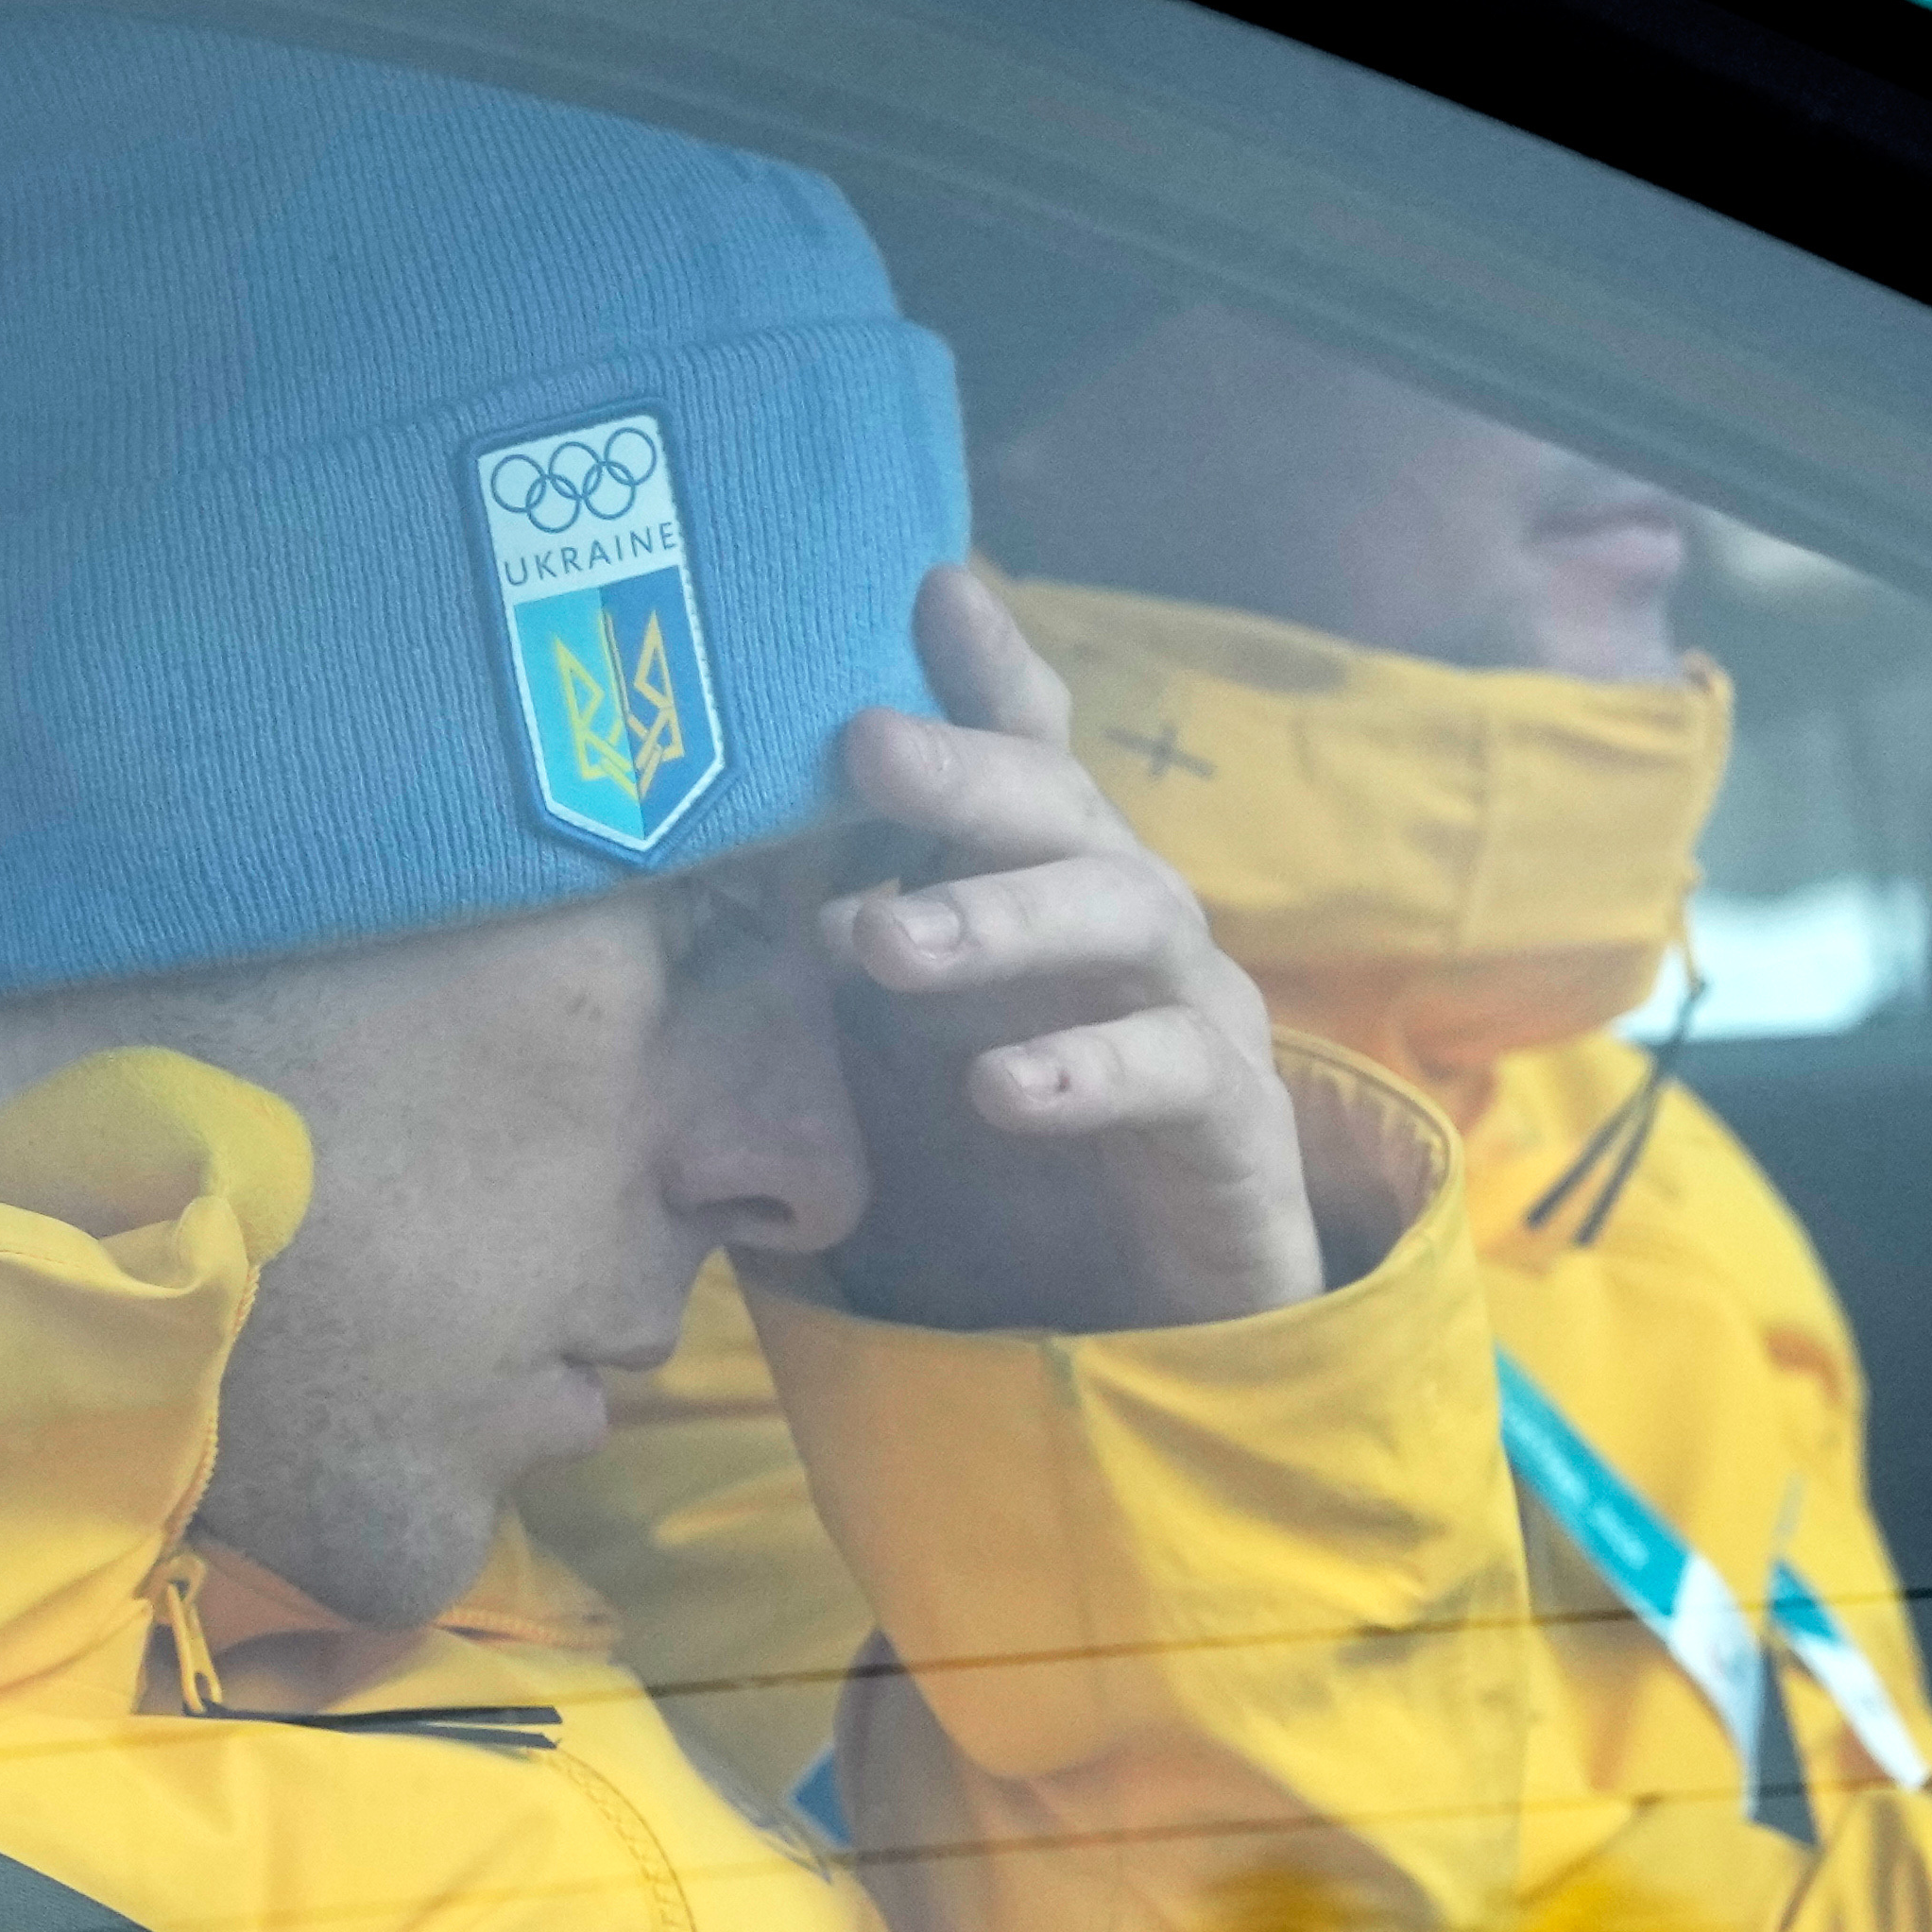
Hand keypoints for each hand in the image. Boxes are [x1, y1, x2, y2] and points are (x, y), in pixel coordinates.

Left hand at [809, 566, 1336, 1334]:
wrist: (1135, 1344)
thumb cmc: (993, 1180)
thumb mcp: (881, 1053)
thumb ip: (829, 949)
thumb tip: (696, 859)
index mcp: (1043, 891)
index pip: (1024, 757)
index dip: (987, 673)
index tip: (927, 588)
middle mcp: (1129, 927)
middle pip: (1068, 812)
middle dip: (965, 772)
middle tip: (861, 748)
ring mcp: (1196, 1017)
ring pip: (1131, 916)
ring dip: (1002, 918)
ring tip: (888, 943)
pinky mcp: (1235, 1130)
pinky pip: (1179, 1074)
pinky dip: (1088, 1070)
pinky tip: (1000, 1087)